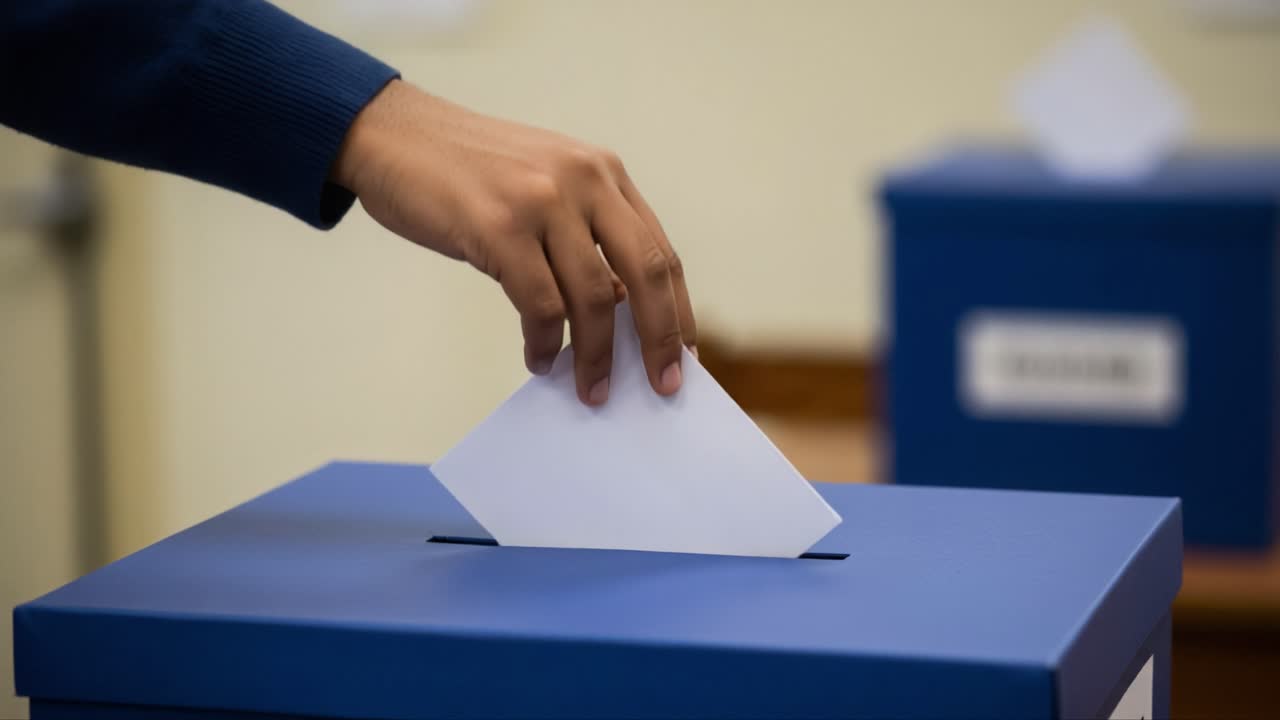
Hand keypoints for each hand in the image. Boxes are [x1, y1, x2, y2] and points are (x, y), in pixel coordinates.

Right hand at [332, 79, 695, 405]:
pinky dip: (543, 341)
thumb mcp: (543, 186)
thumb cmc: (466, 172)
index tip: (682, 356)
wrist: (391, 134)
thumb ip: (583, 236)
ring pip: (594, 297)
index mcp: (602, 173)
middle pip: (648, 273)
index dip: (676, 310)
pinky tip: (538, 358)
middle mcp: (584, 180)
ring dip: (596, 355)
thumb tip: (616, 310)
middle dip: (659, 339)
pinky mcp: (500, 226)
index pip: (660, 251)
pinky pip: (539, 304)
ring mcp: (543, 201)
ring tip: (590, 389)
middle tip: (662, 386)